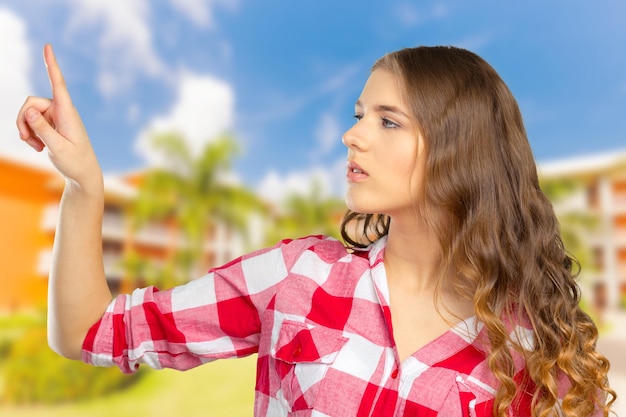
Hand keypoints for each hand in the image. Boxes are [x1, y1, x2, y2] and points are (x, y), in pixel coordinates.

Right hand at [16, 44, 101, 191]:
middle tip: (27, 140)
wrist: (82, 174)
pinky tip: (37, 147)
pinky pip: (30, 122)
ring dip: (26, 130)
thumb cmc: (75, 162)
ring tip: (35, 146)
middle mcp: (62, 110)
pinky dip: (29, 134)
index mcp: (68, 113)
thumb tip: (28, 109)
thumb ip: (42, 128)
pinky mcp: (50, 124)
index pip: (58, 84)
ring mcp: (55, 116)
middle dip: (22, 120)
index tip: (48, 46)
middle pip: (31, 103)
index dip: (51, 65)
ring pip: (28, 113)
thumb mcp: (57, 148)